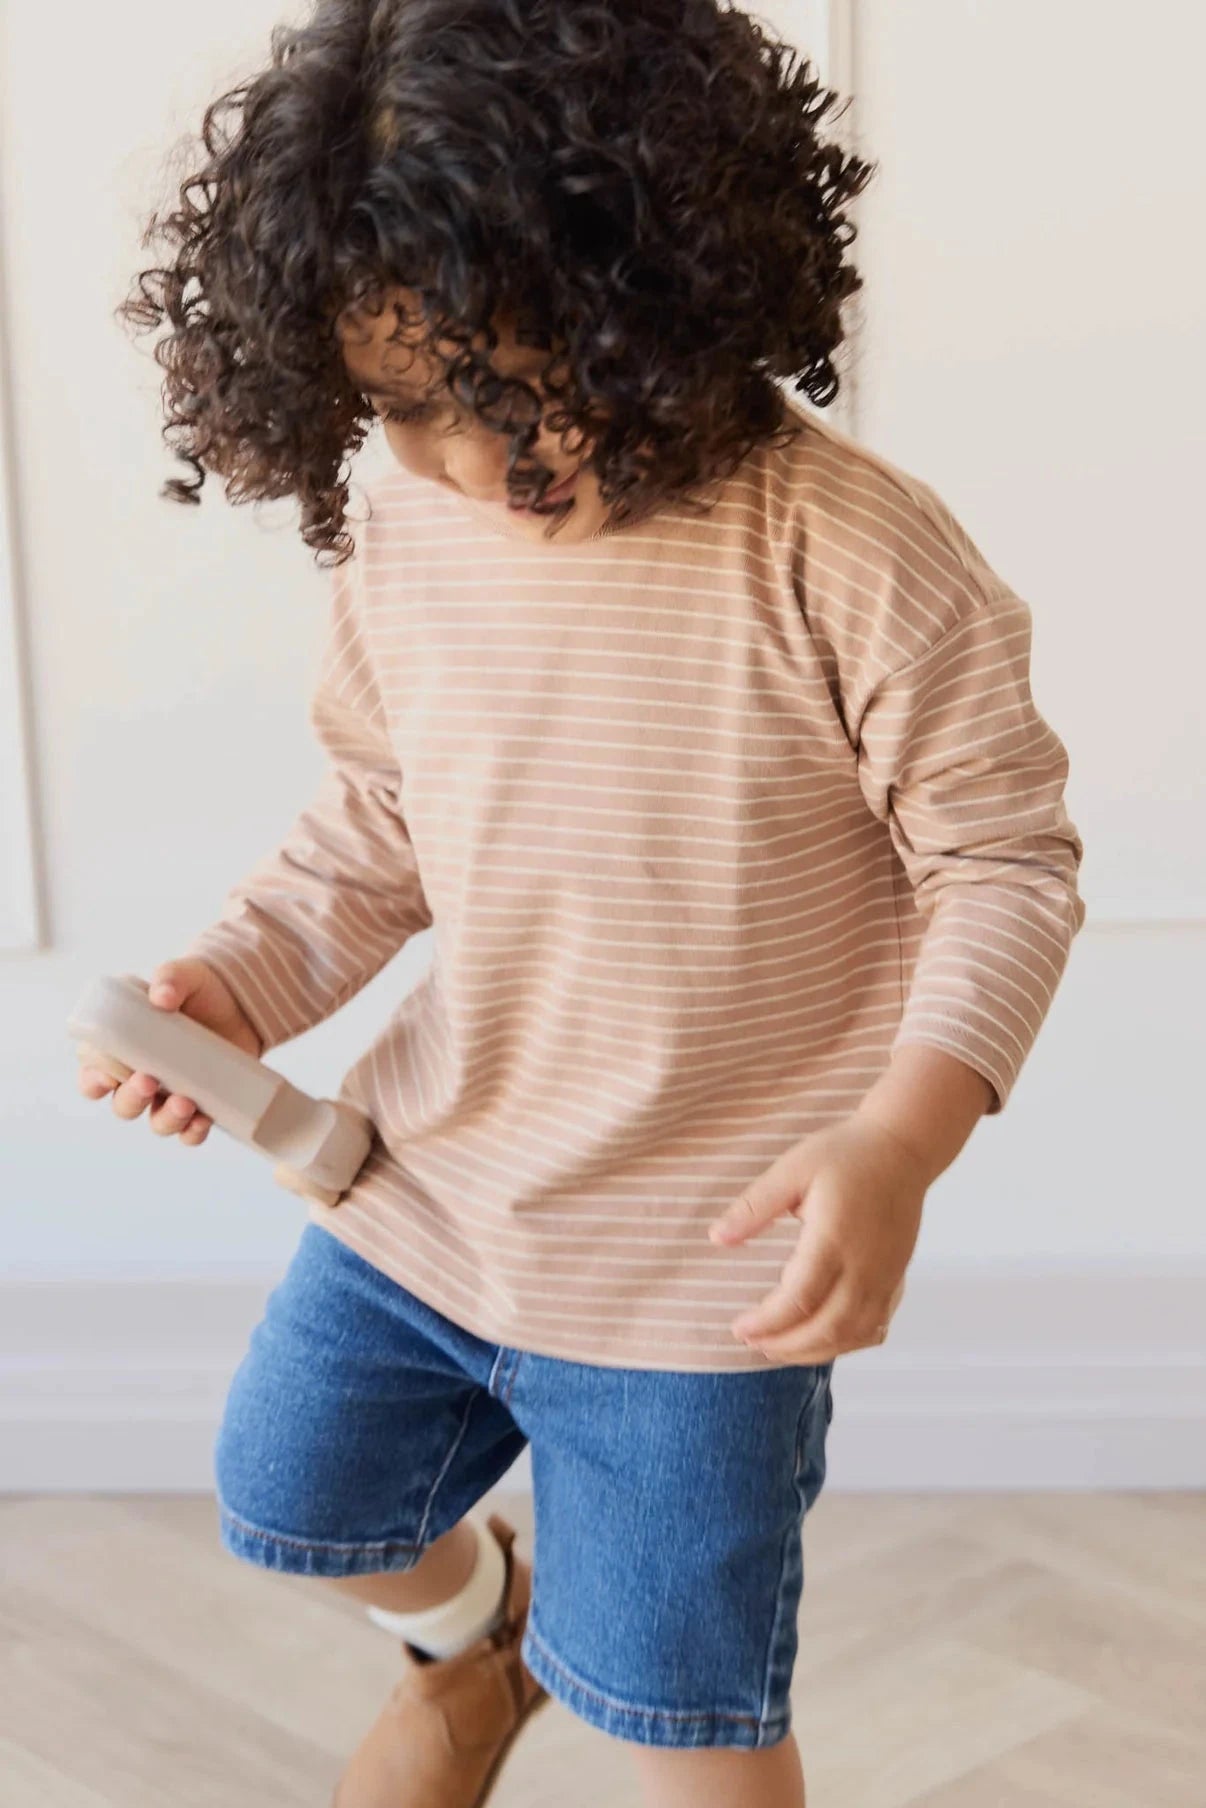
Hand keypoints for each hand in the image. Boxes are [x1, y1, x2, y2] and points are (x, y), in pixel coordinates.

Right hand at [76, 958, 261, 1146]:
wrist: (240, 1001)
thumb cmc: (196, 988)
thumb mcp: (181, 975)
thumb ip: (168, 979)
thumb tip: (162, 996)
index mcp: (122, 1049)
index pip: (93, 1076)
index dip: (94, 1082)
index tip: (107, 1076)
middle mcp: (142, 1078)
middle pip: (123, 1104)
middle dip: (132, 1098)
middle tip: (148, 1081)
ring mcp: (172, 1094)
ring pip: (157, 1122)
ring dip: (166, 1119)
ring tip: (184, 1102)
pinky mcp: (202, 1103)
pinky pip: (190, 1132)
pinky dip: (193, 1132)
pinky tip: (202, 1121)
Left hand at [707, 1115, 929, 1360]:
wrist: (903, 1148)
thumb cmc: (847, 1154)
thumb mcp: (792, 1169)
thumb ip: (754, 1207)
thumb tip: (716, 1238)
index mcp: (834, 1239)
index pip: (798, 1300)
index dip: (767, 1322)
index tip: (739, 1327)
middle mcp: (865, 1266)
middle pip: (826, 1328)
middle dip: (786, 1345)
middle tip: (752, 1343)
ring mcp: (886, 1276)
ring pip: (853, 1335)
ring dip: (814, 1351)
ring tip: (779, 1348)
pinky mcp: (897, 1278)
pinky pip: (875, 1327)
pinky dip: (846, 1344)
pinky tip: (822, 1340)